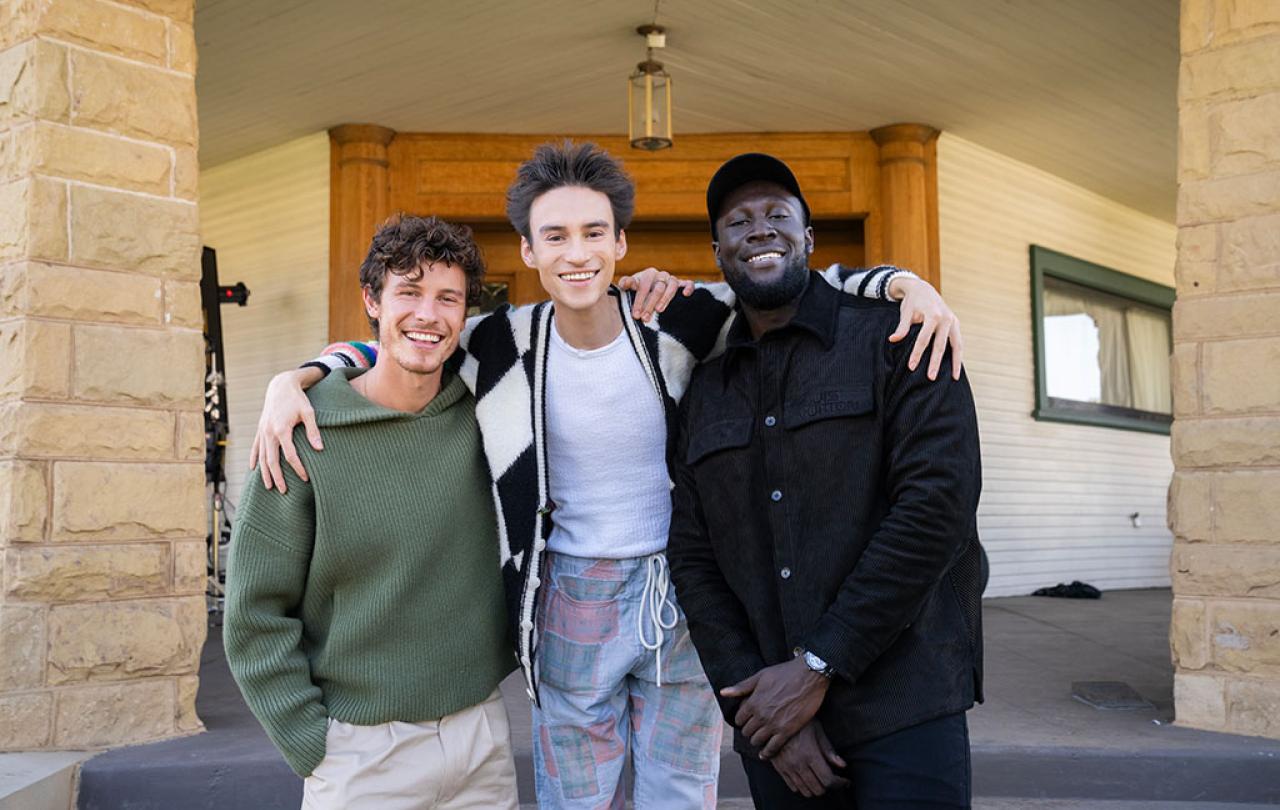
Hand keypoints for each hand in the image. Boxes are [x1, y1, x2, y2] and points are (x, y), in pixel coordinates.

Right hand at [248, 368, 323, 492]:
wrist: (281, 385)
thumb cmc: (298, 399)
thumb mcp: (309, 412)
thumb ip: (313, 431)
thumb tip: (320, 450)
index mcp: (282, 429)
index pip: (290, 455)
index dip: (298, 468)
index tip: (305, 478)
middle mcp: (269, 432)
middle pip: (272, 460)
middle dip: (277, 477)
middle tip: (283, 491)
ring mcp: (262, 431)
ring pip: (261, 456)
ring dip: (265, 473)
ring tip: (269, 487)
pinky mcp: (260, 429)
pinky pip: (255, 447)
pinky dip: (254, 458)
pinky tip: (254, 469)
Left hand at [617, 266, 694, 320]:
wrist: (650, 292)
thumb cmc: (639, 291)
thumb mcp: (630, 287)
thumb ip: (626, 283)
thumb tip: (624, 283)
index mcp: (648, 274)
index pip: (644, 286)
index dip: (639, 301)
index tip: (635, 315)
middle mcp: (661, 275)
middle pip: (658, 288)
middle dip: (650, 304)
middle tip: (645, 318)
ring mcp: (671, 280)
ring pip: (672, 287)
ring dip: (665, 299)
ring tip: (659, 310)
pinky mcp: (682, 285)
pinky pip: (688, 283)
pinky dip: (688, 287)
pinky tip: (685, 294)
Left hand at [722, 657, 829, 758]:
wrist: (809, 675)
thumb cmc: (785, 673)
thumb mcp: (760, 676)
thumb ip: (741, 687)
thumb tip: (723, 692)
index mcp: (753, 702)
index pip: (739, 719)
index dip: (742, 720)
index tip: (747, 720)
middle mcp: (761, 715)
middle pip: (747, 732)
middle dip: (749, 730)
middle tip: (754, 729)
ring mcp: (774, 724)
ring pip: (757, 741)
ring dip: (757, 740)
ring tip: (761, 738)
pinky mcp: (787, 731)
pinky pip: (772, 748)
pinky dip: (767, 752)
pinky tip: (765, 753)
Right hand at [769, 721, 849, 797]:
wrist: (774, 719)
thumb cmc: (799, 722)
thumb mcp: (817, 730)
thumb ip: (829, 750)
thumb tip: (842, 765)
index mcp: (810, 754)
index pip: (828, 780)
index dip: (839, 783)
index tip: (845, 781)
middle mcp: (798, 764)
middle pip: (818, 789)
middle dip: (828, 786)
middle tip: (833, 778)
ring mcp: (787, 768)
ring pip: (805, 791)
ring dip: (815, 788)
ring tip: (820, 779)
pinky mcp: (779, 769)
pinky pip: (793, 787)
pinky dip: (802, 787)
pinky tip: (807, 777)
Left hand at [887, 275, 963, 380]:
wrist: (923, 288)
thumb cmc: (912, 302)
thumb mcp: (905, 312)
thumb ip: (902, 327)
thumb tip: (893, 340)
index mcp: (933, 315)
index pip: (924, 339)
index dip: (917, 354)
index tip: (911, 367)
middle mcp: (946, 319)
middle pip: (941, 345)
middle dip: (935, 363)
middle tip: (931, 378)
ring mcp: (953, 321)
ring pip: (956, 345)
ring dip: (955, 362)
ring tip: (954, 378)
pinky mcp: (956, 324)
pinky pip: (959, 342)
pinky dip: (958, 355)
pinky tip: (956, 368)